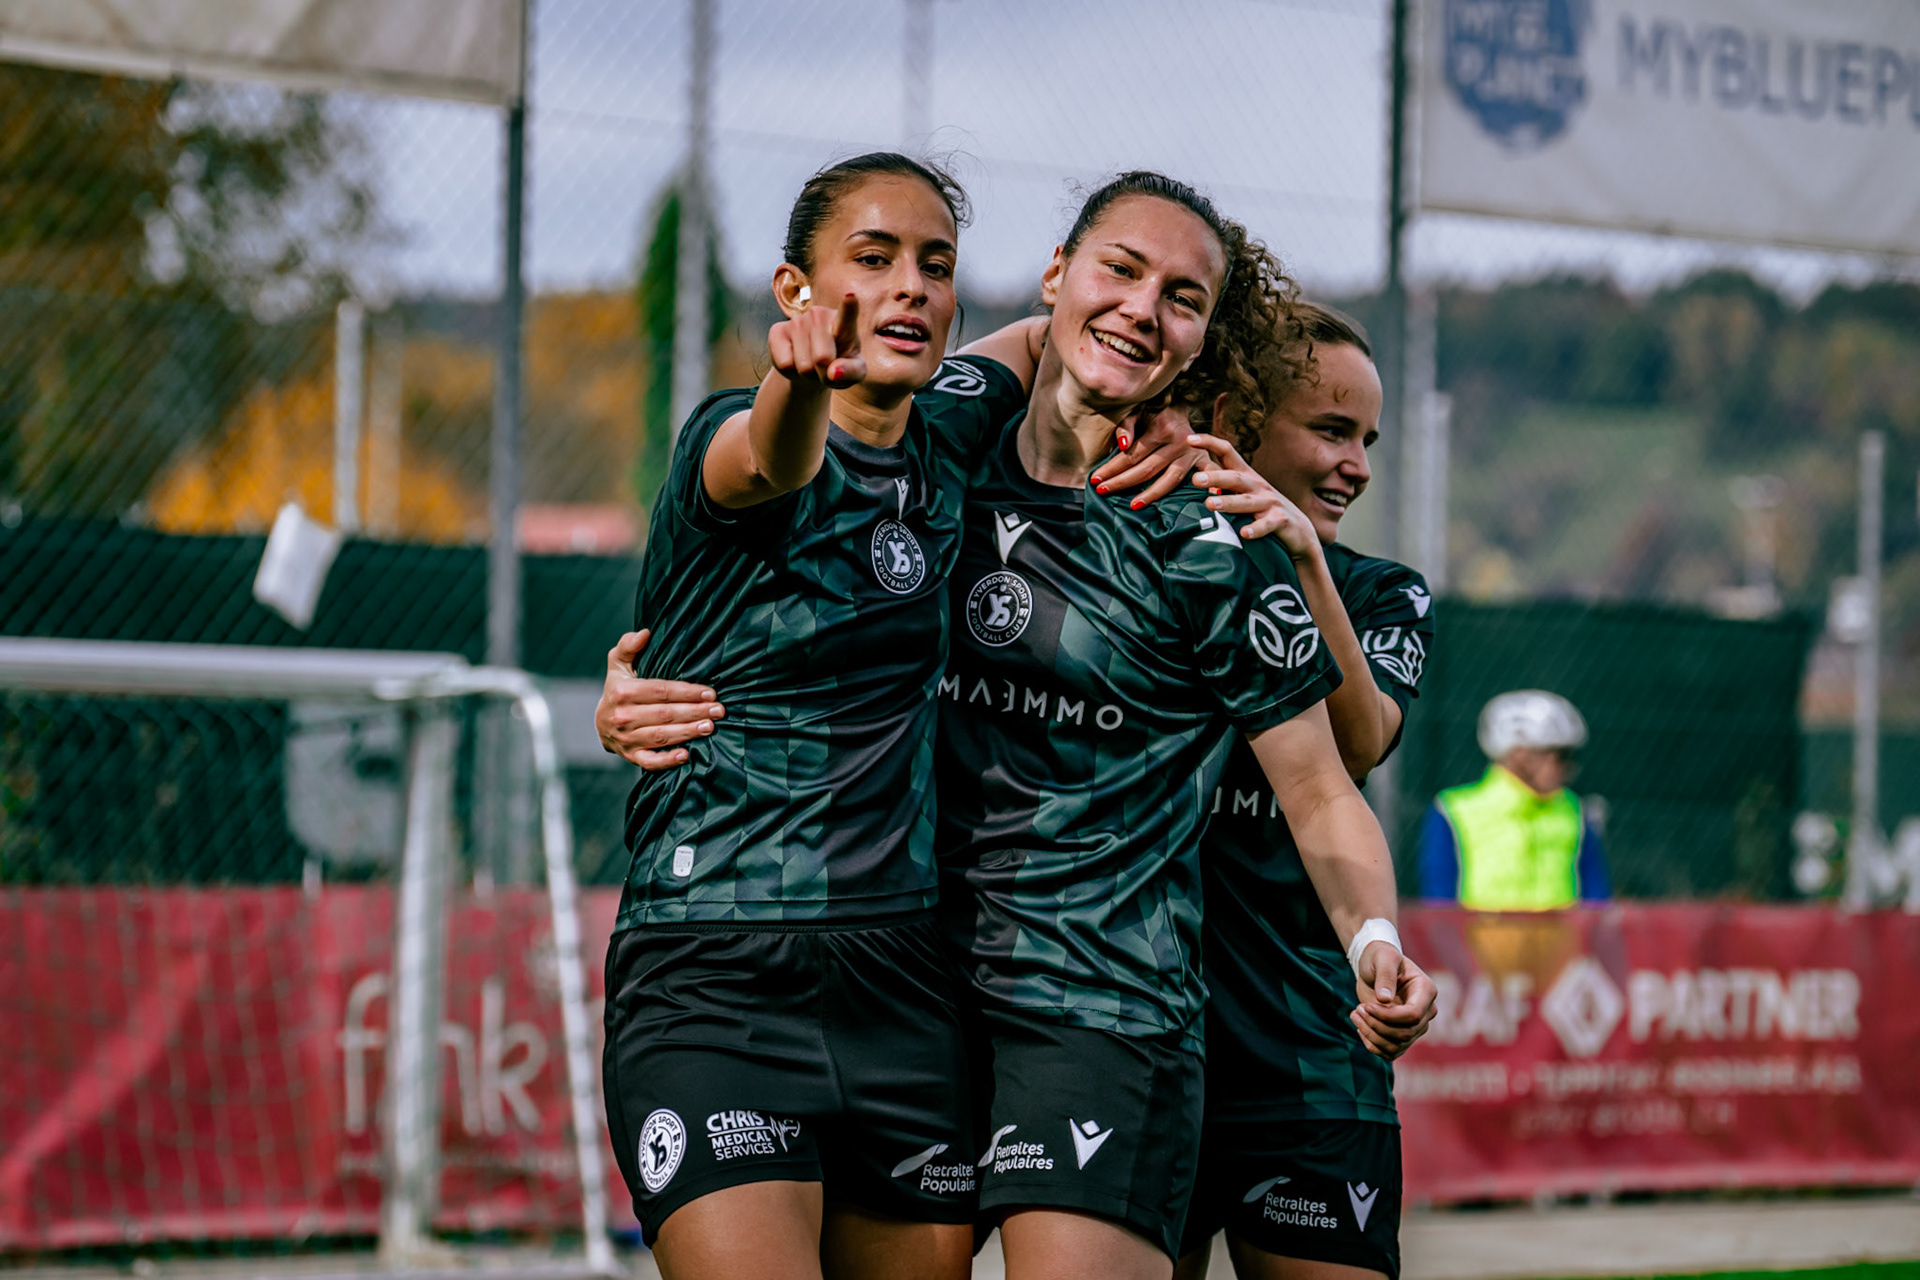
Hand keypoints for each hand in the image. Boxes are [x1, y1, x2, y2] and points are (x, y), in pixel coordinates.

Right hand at [596, 630, 724, 770]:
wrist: (602, 722)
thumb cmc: (618, 688)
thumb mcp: (618, 664)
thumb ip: (628, 645)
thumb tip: (645, 633)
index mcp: (623, 691)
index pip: (661, 691)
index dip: (687, 692)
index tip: (711, 692)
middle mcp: (623, 716)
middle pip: (665, 714)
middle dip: (694, 711)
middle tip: (719, 710)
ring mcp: (627, 738)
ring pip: (662, 736)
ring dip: (688, 732)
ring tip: (710, 727)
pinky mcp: (631, 756)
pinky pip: (650, 761)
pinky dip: (667, 760)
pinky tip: (686, 755)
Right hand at [768, 292, 864, 388]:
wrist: (813, 366)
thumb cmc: (839, 364)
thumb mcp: (855, 371)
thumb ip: (851, 371)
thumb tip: (833, 373)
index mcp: (844, 322)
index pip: (846, 315)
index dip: (848, 307)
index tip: (851, 297)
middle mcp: (820, 315)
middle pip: (822, 358)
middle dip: (823, 373)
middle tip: (824, 368)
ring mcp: (797, 321)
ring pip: (803, 365)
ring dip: (808, 374)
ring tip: (811, 365)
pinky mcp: (777, 331)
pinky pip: (785, 365)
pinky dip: (791, 372)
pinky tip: (795, 361)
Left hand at [1087, 403, 1205, 509]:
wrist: (1185, 404)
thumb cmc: (1156, 410)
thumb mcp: (1139, 411)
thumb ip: (1127, 426)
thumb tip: (1122, 446)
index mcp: (1162, 428)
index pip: (1132, 455)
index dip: (1112, 468)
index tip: (1095, 479)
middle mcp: (1179, 441)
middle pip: (1147, 469)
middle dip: (1122, 482)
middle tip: (1102, 491)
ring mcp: (1193, 453)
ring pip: (1170, 480)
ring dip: (1151, 495)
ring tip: (1133, 505)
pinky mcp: (1203, 460)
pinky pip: (1198, 480)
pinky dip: (1199, 490)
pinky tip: (1187, 505)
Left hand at [1187, 432, 1316, 554]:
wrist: (1299, 530)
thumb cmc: (1263, 510)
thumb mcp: (1243, 494)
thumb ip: (1222, 486)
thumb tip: (1196, 475)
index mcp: (1246, 476)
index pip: (1227, 452)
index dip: (1210, 443)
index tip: (1189, 439)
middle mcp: (1257, 486)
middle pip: (1235, 478)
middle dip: (1216, 478)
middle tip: (1196, 479)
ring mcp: (1270, 502)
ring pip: (1247, 501)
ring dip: (1228, 502)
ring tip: (1210, 504)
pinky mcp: (1281, 520)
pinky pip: (1267, 524)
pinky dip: (1256, 528)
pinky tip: (1245, 533)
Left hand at [1350, 946, 1438, 1059]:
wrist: (1376, 967)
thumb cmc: (1381, 958)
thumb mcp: (1382, 959)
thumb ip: (1385, 976)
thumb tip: (1384, 999)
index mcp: (1426, 991)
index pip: (1412, 1015)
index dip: (1387, 1016)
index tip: (1366, 1006)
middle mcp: (1426, 1011)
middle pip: (1404, 1033)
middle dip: (1376, 1026)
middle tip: (1357, 1010)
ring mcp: (1416, 1026)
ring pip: (1397, 1046)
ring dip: (1371, 1036)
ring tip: (1355, 1015)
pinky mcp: (1403, 1035)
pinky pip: (1391, 1052)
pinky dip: (1373, 1046)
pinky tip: (1360, 1029)